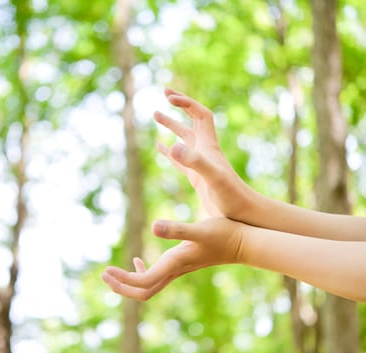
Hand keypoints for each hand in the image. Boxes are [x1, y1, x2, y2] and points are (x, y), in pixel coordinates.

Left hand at [102, 217, 243, 300]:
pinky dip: (143, 272)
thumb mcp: (200, 229)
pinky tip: (140, 260)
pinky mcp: (182, 264)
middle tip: (104, 274)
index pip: (143, 283)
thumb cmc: (224, 234)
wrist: (244, 243)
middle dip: (122, 287)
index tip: (106, 270)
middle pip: (143, 292)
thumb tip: (153, 226)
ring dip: (129, 282)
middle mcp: (175, 271)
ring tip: (113, 272)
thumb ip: (178, 229)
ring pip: (149, 286)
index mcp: (175, 264)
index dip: (123, 280)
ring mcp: (178, 270)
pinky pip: (157, 276)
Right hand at [155, 88, 252, 219]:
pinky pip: (179, 158)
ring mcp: (199, 163)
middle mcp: (204, 150)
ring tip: (156, 114)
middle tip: (165, 93)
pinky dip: (168, 149)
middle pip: (193, 120)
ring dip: (171, 124)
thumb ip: (193, 161)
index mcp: (208, 146)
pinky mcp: (196, 177)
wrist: (241, 213)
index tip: (168, 97)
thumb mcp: (211, 177)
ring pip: (184, 137)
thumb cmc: (229, 196)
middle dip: (180, 104)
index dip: (186, 103)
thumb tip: (172, 144)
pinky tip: (160, 146)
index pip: (200, 114)